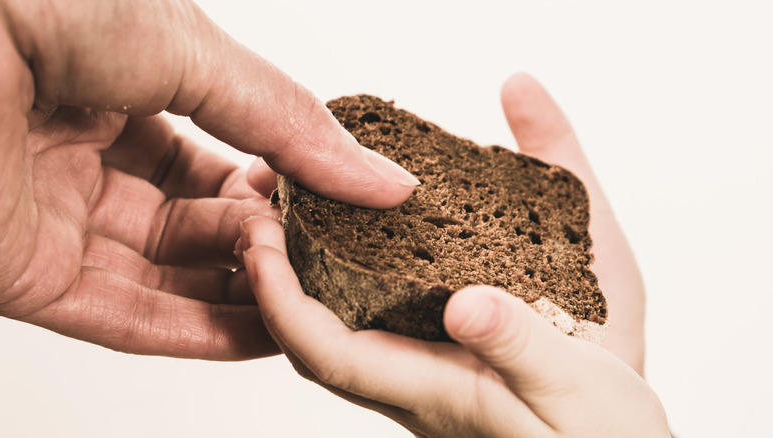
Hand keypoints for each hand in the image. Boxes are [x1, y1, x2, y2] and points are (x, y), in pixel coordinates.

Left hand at [0, 0, 417, 359]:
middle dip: (276, 240)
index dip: (290, 184)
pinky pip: (126, 316)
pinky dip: (200, 332)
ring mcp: (59, 217)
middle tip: (336, 255)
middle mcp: (93, 154)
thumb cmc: (30, 5)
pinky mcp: (23, 276)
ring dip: (249, 290)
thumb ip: (285, 120)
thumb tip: (383, 179)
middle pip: (207, 221)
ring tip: (316, 295)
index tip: (353, 207)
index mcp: (128, 86)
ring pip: (175, 276)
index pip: (230, 154)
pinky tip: (267, 334)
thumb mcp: (188, 46)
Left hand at [242, 73, 665, 434]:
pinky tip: (356, 227)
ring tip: (296, 197)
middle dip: (273, 270)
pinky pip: (371, 312)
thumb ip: (523, 346)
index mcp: (436, 393)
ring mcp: (422, 369)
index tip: (257, 236)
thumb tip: (465, 302)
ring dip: (303, 263)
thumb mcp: (581, 388)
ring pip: (337, 320)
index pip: (327, 353)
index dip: (280, 300)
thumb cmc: (606, 437)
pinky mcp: (440, 354)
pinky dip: (347, 266)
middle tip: (264, 195)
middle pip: (312, 333)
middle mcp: (412, 383)